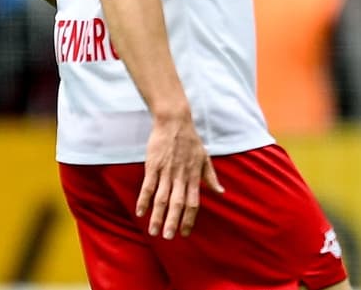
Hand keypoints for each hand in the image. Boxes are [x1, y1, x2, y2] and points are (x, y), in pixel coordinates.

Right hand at [136, 113, 223, 238]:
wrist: (175, 122)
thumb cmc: (191, 141)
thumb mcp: (205, 158)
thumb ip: (211, 177)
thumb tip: (221, 193)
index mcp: (194, 176)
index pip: (193, 202)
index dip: (189, 218)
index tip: (185, 233)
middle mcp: (181, 176)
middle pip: (177, 203)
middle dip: (173, 222)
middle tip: (168, 238)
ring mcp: (166, 171)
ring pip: (162, 198)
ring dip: (157, 216)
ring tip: (153, 232)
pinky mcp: (153, 166)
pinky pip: (148, 186)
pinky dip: (144, 200)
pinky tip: (140, 213)